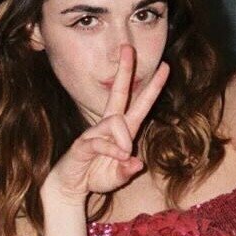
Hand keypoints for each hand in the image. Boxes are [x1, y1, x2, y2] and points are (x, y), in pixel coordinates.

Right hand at [43, 45, 168, 204]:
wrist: (70, 187)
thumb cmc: (94, 176)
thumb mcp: (117, 177)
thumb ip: (126, 171)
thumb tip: (137, 163)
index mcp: (122, 131)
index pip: (139, 103)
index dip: (153, 86)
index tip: (165, 67)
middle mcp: (109, 126)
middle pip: (119, 92)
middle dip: (125, 70)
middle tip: (129, 48)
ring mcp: (94, 133)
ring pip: (114, 122)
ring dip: (123, 138)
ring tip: (125, 155)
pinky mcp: (82, 144)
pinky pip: (99, 140)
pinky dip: (112, 149)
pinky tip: (119, 157)